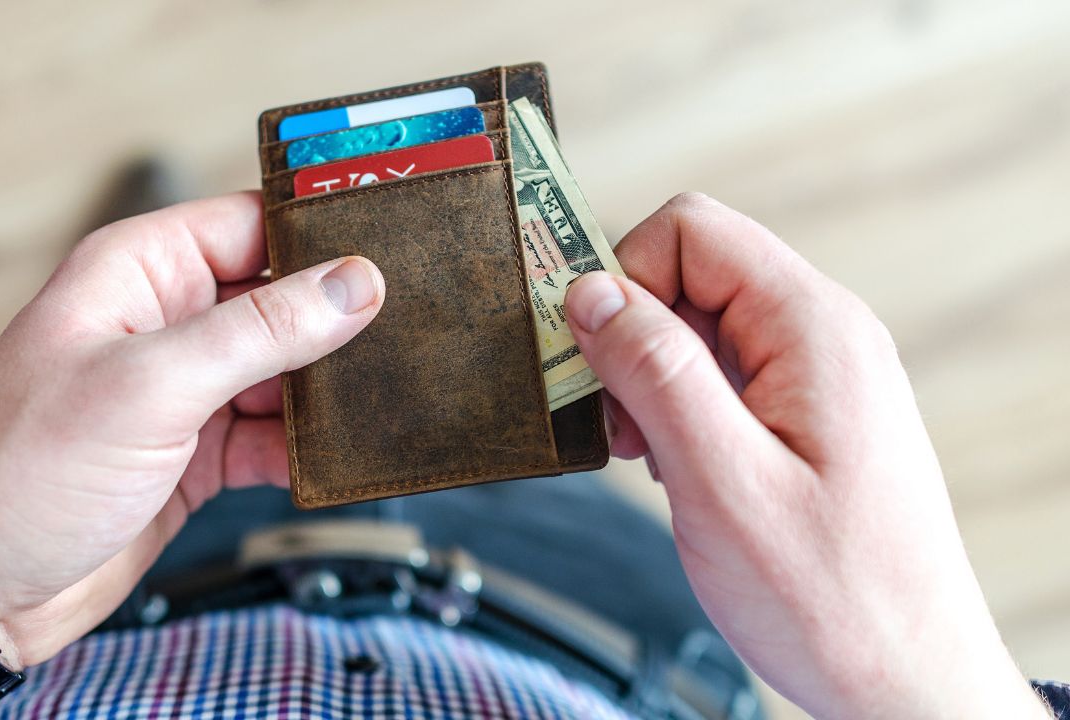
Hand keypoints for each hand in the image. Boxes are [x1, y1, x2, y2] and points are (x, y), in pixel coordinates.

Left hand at [0, 192, 384, 668]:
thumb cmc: (13, 473)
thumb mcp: (149, 386)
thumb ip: (259, 332)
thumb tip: (351, 283)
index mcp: (139, 272)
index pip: (252, 224)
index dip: (321, 235)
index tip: (391, 250)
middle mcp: (164, 323)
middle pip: (279, 299)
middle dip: (335, 320)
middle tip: (404, 333)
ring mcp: (181, 390)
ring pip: (283, 372)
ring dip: (324, 392)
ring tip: (377, 400)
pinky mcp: (195, 452)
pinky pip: (270, 436)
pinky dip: (302, 449)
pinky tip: (330, 458)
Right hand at [565, 194, 1048, 718]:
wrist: (905, 681)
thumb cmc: (831, 597)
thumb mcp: (722, 481)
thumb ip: (655, 372)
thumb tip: (590, 290)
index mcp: (812, 327)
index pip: (691, 231)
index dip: (622, 276)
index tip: (586, 355)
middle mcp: (821, 334)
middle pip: (691, 272)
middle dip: (631, 335)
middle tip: (619, 424)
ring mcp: (816, 375)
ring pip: (698, 325)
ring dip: (650, 378)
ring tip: (651, 456)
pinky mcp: (805, 415)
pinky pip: (720, 374)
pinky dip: (678, 410)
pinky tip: (677, 467)